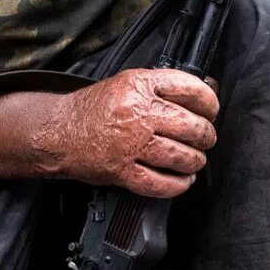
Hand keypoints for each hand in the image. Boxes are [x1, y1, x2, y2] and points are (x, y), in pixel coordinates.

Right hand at [34, 68, 220, 197]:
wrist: (59, 132)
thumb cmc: (95, 109)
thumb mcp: (128, 84)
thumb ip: (163, 87)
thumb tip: (205, 93)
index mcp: (139, 86)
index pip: (190, 90)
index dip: (209, 102)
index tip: (211, 110)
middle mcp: (137, 114)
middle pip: (192, 126)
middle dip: (206, 135)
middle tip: (205, 138)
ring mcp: (130, 144)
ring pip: (181, 156)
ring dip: (195, 161)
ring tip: (194, 159)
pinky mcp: (122, 171)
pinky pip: (161, 183)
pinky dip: (178, 185)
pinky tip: (183, 180)